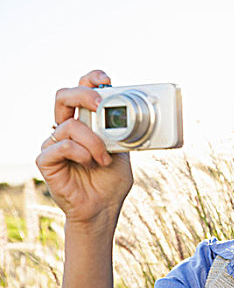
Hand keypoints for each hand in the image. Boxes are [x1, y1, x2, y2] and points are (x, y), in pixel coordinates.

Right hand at [36, 70, 132, 231]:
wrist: (103, 208)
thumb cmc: (112, 180)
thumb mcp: (124, 150)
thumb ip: (122, 131)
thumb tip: (134, 113)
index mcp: (86, 123)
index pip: (81, 91)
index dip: (90, 80)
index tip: (107, 81)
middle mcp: (67, 129)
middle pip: (63, 96)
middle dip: (83, 94)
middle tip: (101, 106)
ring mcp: (55, 144)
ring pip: (68, 125)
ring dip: (93, 141)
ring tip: (104, 158)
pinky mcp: (46, 161)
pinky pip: (61, 146)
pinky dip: (81, 152)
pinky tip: (90, 163)